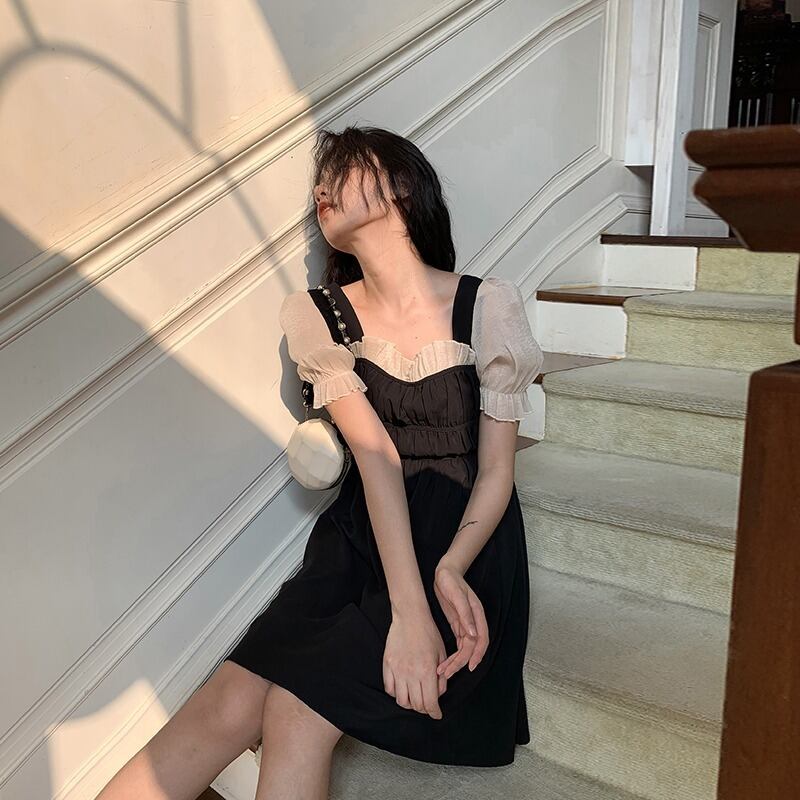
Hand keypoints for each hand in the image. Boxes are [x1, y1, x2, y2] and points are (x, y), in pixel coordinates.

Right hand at [383, 607, 446, 718]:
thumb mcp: (442, 654)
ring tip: (415, 698)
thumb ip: (442, 677)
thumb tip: (438, 694)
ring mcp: (397, 670)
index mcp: (427, 671)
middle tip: (428, 706)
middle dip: (424, 709)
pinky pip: (389, 688)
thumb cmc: (429, 633)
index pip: (430, 703)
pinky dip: (396, 694)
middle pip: (416, 705)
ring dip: (410, 704)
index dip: (435, 712)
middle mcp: (411, 673)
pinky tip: (403, 689)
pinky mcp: (387, 665)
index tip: (437, 714)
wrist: (410, 617)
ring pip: (402, 700)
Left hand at [433, 563, 488, 679]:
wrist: (445, 572)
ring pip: (465, 648)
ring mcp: (466, 623)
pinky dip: (454, 654)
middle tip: (448, 672)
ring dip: (456, 661)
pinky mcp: (458, 624)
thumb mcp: (457, 596)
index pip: (480, 640)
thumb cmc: (451, 581)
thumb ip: (465, 615)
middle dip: (461, 662)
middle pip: (472, 647)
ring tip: (444, 671)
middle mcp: (474, 621)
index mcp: (477, 615)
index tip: (468, 667)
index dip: (476, 655)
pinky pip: (460, 644)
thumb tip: (473, 634)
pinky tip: (446, 661)